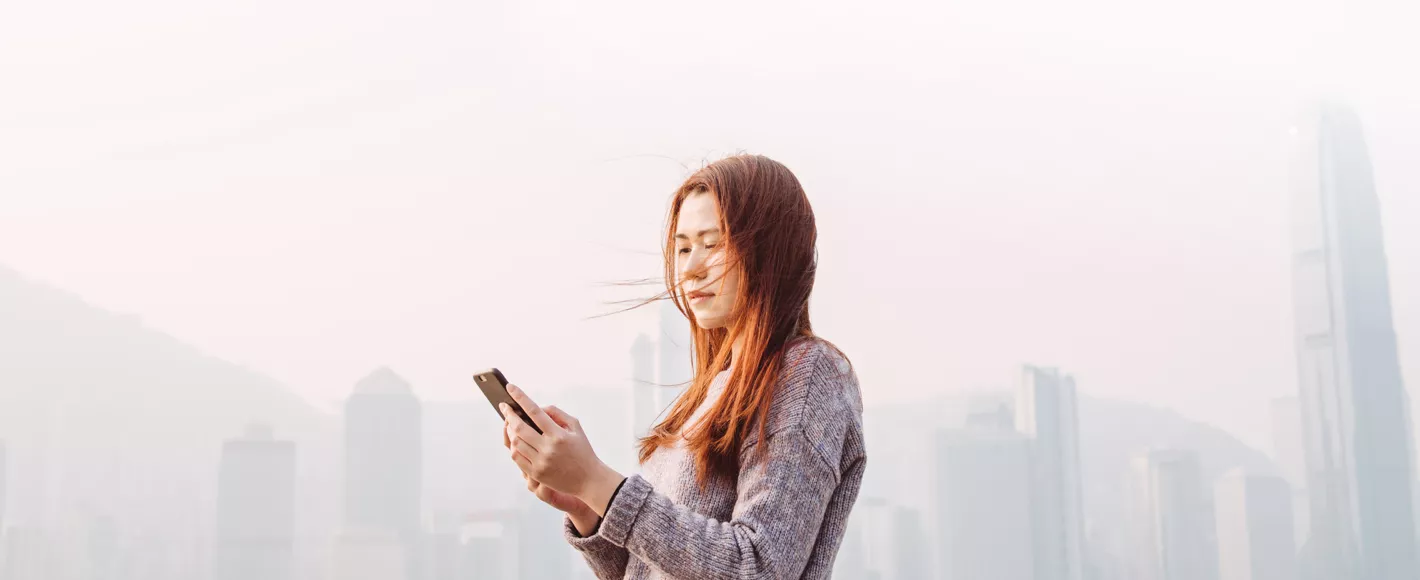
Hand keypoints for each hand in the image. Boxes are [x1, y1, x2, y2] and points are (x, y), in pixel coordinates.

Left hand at [501, 384, 625, 517]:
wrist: (588, 480)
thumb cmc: (583, 450)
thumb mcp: (575, 427)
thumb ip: (557, 413)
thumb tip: (538, 407)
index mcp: (558, 435)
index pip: (535, 411)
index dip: (520, 397)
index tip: (510, 387)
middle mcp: (547, 448)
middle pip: (519, 427)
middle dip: (508, 415)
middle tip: (504, 407)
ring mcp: (540, 462)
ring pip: (515, 443)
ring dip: (509, 430)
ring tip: (510, 423)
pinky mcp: (536, 474)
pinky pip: (517, 458)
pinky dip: (513, 446)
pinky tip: (515, 440)